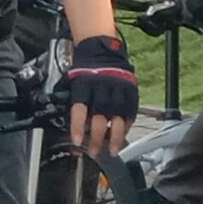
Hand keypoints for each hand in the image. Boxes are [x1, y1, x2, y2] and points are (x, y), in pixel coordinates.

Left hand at [65, 34, 138, 155]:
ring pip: (117, 118)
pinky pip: (130, 113)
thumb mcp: (73, 84)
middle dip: (97, 138)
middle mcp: (101, 90)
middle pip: (99, 118)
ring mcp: (118, 91)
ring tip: (113, 150)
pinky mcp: (130, 92)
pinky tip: (123, 135)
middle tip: (94, 152)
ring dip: (115, 137)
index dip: (78, 127)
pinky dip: (126, 126)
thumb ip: (72, 105)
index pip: (79, 110)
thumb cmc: (85, 71)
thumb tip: (73, 129)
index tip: (76, 141)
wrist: (102, 51)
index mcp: (83, 87)